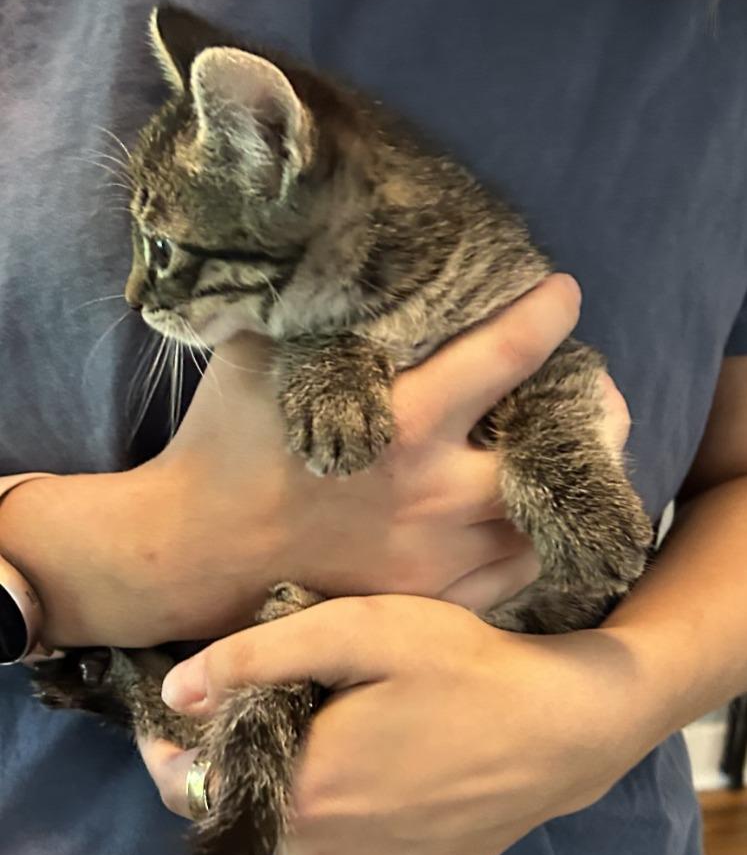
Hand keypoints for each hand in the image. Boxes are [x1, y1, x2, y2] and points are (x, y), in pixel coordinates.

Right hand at [2, 274, 596, 647]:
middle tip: (595, 389)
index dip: (545, 315)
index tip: (562, 294)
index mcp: (400, 423)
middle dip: (594, 409)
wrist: (191, 548)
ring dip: (563, 478)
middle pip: (557, 451)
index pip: (503, 357)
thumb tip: (354, 256)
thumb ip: (320, 312)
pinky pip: (513, 573)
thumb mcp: (262, 355)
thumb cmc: (224, 442)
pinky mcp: (427, 598)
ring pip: (544, 518)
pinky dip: (529, 537)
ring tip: (565, 450)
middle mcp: (433, 495)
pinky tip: (521, 511)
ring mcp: (436, 557)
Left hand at [140, 595, 659, 854]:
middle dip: (248, 759)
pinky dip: (347, 823)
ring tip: (342, 734)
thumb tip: (172, 694)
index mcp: (304, 798)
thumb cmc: (461, 665)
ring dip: (302, 791)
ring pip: (300, 837)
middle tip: (287, 705)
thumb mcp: (359, 629)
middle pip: (248, 809)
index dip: (175, 748)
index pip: (191, 787)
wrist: (566, 724)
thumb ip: (256, 656)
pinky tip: (383, 776)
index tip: (178, 713)